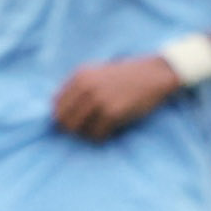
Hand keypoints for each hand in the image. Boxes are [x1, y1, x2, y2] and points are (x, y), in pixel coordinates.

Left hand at [52, 54, 182, 142]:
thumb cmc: (126, 77)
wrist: (154, 74)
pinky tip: (111, 130)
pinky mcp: (113, 113)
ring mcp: (99, 100)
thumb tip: (59, 114)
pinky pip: (97, 134)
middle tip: (88, 128)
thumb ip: (78, 88)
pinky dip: (102, 136)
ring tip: (101, 128)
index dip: (63, 117)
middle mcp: (86, 87)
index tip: (75, 121)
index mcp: (79, 76)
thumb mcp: (96, 73)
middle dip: (74, 128)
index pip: (56, 105)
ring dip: (88, 133)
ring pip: (79, 129)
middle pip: (64, 120)